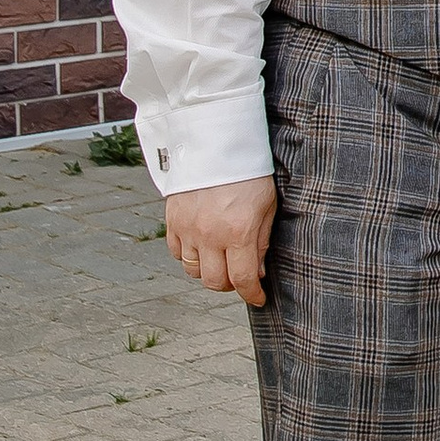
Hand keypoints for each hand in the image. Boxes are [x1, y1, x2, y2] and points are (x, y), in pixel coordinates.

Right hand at [165, 178, 277, 307]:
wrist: (216, 142)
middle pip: (214, 282)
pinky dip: (189, 256)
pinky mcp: (173, 220)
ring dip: (208, 271)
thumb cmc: (248, 172)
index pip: (242, 279)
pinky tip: (202, 247)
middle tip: (239, 278)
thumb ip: (261, 241)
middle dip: (229, 286)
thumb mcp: (267, 205)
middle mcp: (210, 235)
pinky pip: (176, 253)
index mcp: (238, 232)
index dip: (251, 295)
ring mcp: (188, 228)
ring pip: (193, 270)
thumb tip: (256, 272)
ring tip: (221, 260)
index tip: (257, 298)